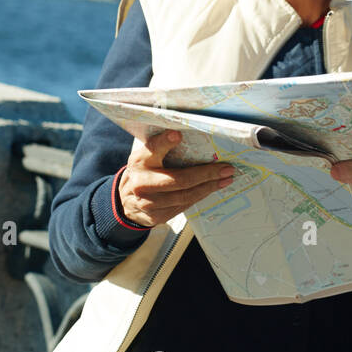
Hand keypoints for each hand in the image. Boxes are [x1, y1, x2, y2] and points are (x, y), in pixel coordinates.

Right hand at [118, 130, 234, 227]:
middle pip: (179, 180)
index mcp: (140, 161)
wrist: (125, 201)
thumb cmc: (143, 172)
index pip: (153, 149)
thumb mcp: (147, 155)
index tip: (178, 135)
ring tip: (225, 180)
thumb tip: (188, 135)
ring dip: (209, 187)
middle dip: (207, 174)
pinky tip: (210, 189)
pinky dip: (199, 196)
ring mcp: (148, 203)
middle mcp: (142, 183)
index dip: (165, 142)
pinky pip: (183, 206)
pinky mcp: (156, 217)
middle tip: (226, 169)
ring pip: (185, 196)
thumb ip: (162, 146)